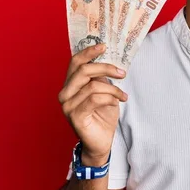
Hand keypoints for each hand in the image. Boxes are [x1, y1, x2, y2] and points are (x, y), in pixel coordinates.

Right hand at [58, 44, 127, 165]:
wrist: (101, 142)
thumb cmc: (102, 116)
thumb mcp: (104, 91)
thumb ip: (101, 77)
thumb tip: (109, 59)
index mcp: (70, 85)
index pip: (75, 62)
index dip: (89, 52)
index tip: (104, 46)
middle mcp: (65, 93)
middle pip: (83, 70)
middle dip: (106, 68)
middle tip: (122, 72)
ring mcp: (68, 106)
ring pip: (93, 85)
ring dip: (113, 88)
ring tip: (123, 95)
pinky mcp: (75, 116)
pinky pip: (95, 99)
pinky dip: (110, 97)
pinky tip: (119, 101)